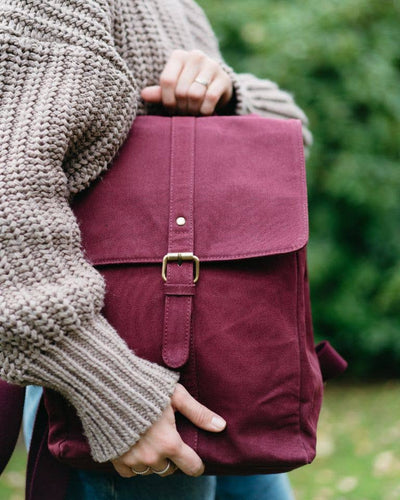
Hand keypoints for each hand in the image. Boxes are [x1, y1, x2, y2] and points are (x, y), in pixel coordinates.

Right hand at [111, 383, 225, 477]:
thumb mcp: (176, 396)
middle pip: (169, 470)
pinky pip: (130, 472)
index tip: (197, 462)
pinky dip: (135, 464)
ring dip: (154, 461)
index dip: (197, 465)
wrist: (108, 387)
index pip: (191, 467)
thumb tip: (221, 426)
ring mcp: (132, 459)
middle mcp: (151, 456)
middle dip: (173, 459)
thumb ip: (198, 413)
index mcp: (169, 443)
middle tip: (171, 443)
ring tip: (154, 443)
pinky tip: (136, 448)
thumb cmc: (145, 387)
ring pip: (150, 471)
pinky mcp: (115, 458)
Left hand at [140, 49, 232, 115]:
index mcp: (178, 56)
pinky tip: (204, 113)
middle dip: (181, 108)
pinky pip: (210, 98)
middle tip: (183, 113)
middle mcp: (195, 56)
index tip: (171, 109)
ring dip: (192, 110)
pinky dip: (205, 110)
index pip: (167, 81)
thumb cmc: (189, 87)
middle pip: (181, 90)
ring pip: (195, 94)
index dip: (167, 100)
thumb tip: (143, 95)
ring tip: (192, 113)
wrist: (217, 86)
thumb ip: (159, 93)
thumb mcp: (173, 89)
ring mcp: (211, 65)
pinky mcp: (224, 78)